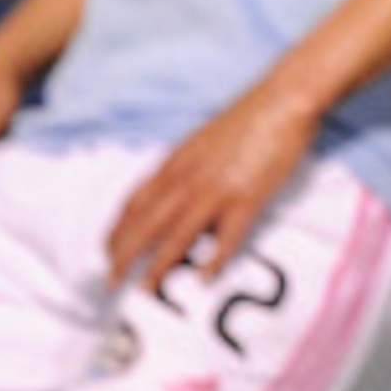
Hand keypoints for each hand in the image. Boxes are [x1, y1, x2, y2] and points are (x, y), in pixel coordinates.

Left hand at [108, 86, 319, 286]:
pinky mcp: (247, 196)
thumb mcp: (203, 140)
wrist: (284, 98)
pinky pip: (226, 235)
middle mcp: (189, 178)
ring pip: (177, 234)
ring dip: (158, 266)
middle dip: (125, 255)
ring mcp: (217, 188)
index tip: (106, 252)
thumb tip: (174, 194)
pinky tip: (205, 278)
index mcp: (176, 162)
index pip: (135, 202)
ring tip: (146, 292)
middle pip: (147, 223)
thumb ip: (186, 167)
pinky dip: (214, 259)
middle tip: (111, 282)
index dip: (118, 230)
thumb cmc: (247, 118)